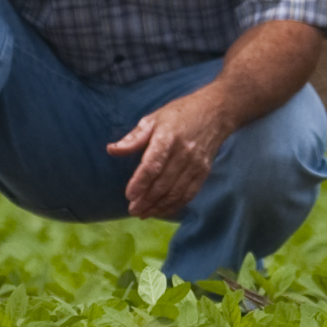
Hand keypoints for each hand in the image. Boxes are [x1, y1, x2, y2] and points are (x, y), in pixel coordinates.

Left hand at [105, 88, 232, 219]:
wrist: (215, 112)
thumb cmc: (179, 114)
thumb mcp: (153, 119)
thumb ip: (133, 138)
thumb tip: (111, 150)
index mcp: (167, 138)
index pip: (152, 165)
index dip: (140, 182)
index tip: (129, 195)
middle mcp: (183, 153)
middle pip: (163, 183)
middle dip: (146, 200)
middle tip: (133, 210)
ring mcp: (195, 165)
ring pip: (175, 192)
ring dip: (158, 206)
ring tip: (143, 214)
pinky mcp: (204, 172)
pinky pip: (188, 194)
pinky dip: (174, 205)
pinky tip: (161, 210)